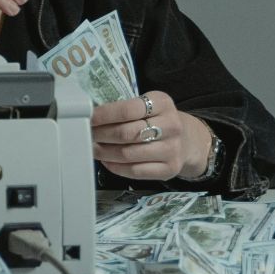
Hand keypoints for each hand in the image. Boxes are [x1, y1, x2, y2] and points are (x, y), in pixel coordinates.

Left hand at [91, 92, 213, 181]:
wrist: (186, 140)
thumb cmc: (156, 120)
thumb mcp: (147, 105)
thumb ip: (124, 108)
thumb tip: (89, 115)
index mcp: (163, 103)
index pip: (128, 109)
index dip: (104, 115)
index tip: (88, 118)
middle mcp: (171, 125)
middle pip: (126, 133)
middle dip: (101, 135)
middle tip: (88, 135)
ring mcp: (172, 149)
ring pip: (128, 154)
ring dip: (104, 152)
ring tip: (94, 148)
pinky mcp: (169, 169)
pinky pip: (135, 171)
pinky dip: (115, 167)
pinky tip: (107, 161)